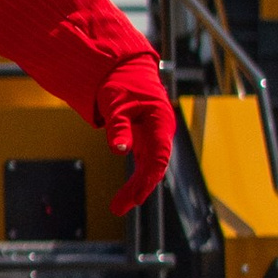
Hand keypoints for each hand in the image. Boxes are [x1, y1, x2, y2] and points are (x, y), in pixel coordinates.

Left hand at [96, 57, 175, 216]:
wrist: (125, 69)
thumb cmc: (122, 83)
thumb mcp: (116, 104)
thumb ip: (119, 127)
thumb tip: (120, 150)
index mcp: (160, 122)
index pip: (159, 155)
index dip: (149, 177)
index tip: (138, 196)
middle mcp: (161, 132)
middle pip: (153, 166)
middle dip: (138, 189)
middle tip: (120, 208)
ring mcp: (153, 137)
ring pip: (148, 167)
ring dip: (135, 187)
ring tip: (118, 207)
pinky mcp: (144, 139)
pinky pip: (142, 163)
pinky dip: (134, 178)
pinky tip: (125, 195)